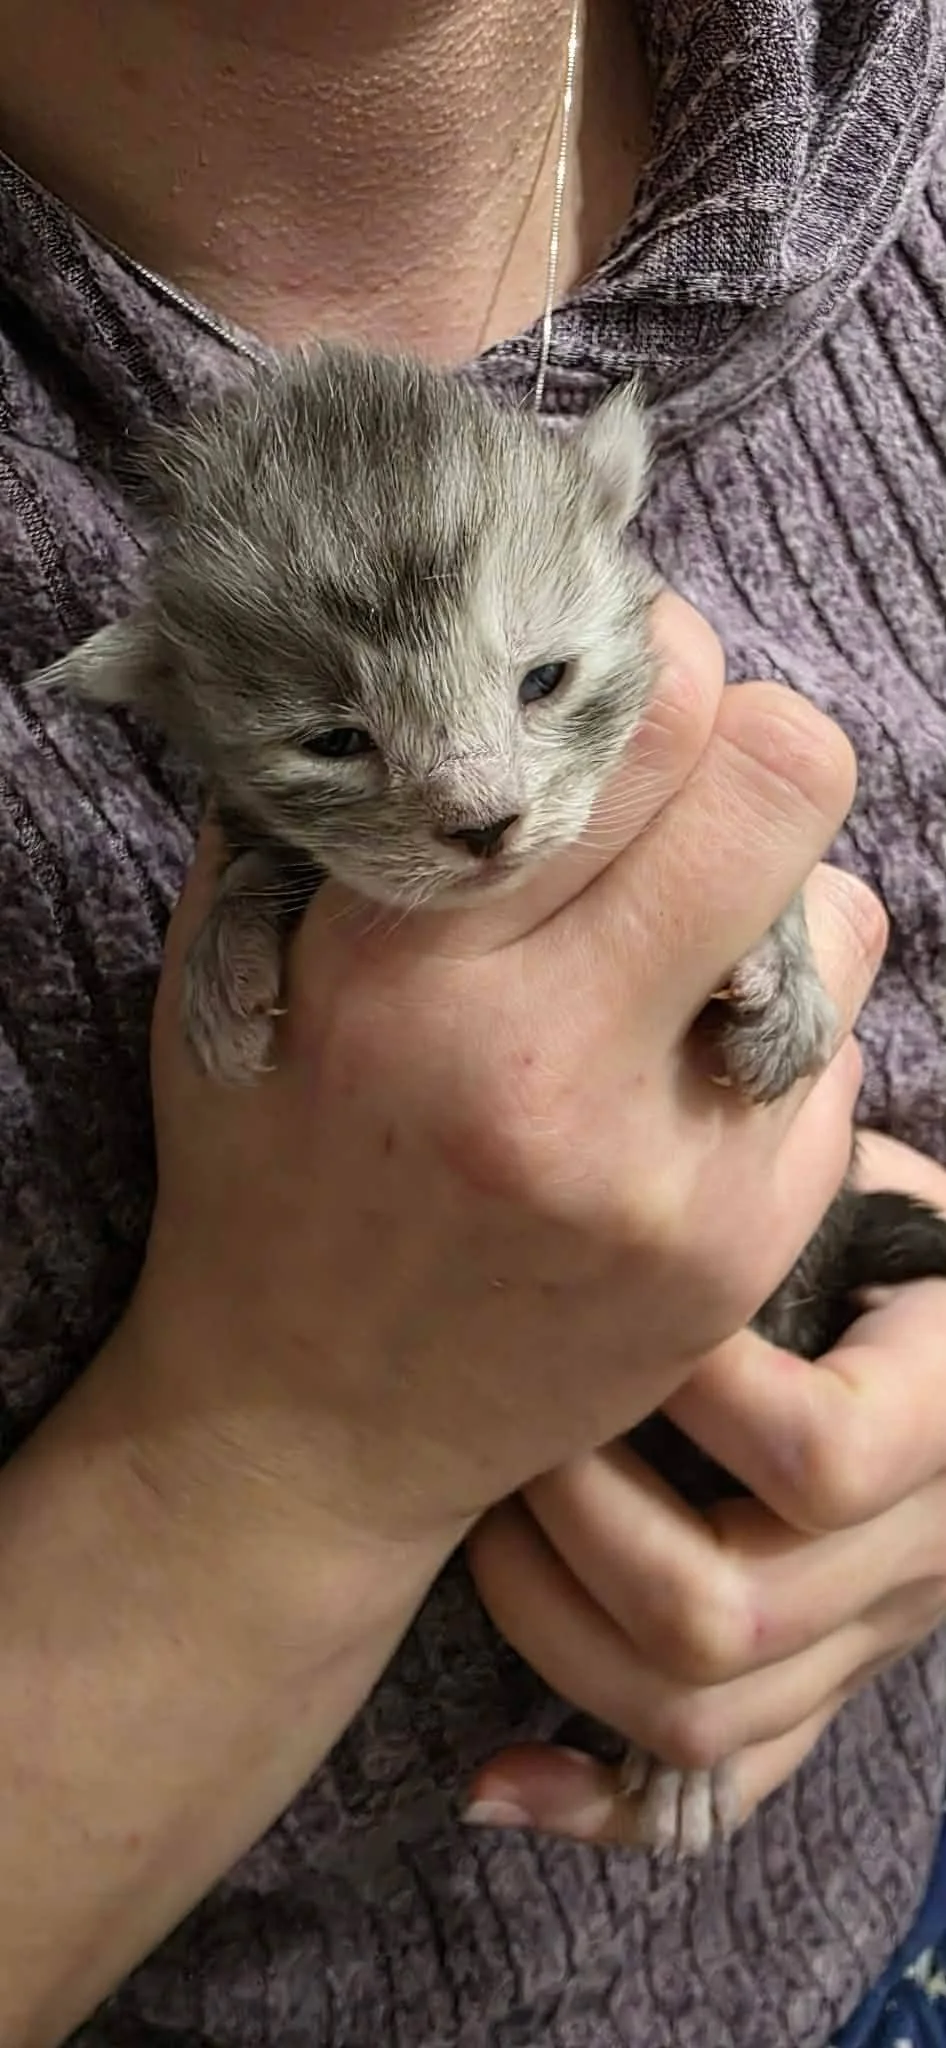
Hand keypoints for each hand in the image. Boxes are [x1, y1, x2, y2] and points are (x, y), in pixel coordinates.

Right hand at [122, 593, 878, 1562]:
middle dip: (747, 746)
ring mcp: (673, 1170)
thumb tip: (436, 662)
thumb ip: (319, 806)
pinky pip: (838, 1049)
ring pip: (843, 912)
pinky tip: (679, 1068)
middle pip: (786, 779)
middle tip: (678, 793)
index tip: (614, 696)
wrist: (313, 1428)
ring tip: (674, 950)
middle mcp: (555, 1065)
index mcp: (409, 973)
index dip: (653, 662)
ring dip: (772, 897)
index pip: (645, 715)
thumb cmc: (267, 1177)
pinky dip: (772, 1023)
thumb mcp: (232, 975)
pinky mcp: (747, 1245)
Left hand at [465, 1134, 945, 1848]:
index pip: (823, 1454)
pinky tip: (495, 1778)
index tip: (620, 1300)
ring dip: (551, 1629)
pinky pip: (712, 1790)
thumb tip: (678, 1094)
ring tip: (490, 1525)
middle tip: (514, 1424)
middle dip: (579, 1517)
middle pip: (729, 1613)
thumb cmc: (894, 1241)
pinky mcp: (817, 1695)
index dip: (693, 1390)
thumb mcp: (865, 1187)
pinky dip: (591, 1800)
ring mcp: (863, 1646)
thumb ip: (794, 1170)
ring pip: (693, 1716)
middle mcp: (918, 1559)